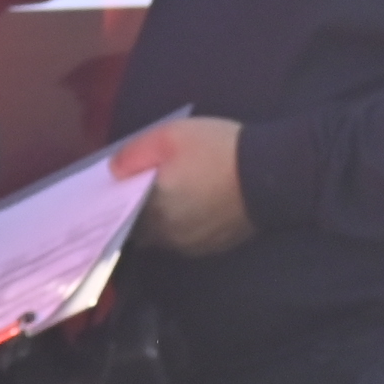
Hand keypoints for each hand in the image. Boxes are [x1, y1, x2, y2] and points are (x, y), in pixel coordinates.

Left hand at [117, 115, 255, 255]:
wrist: (270, 173)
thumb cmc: (216, 150)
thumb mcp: (170, 136)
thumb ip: (134, 154)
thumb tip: (112, 172)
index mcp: (151, 208)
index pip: (120, 212)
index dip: (118, 199)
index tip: (120, 185)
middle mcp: (166, 234)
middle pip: (140, 227)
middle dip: (138, 211)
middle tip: (146, 187)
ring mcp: (190, 245)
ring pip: (163, 236)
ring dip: (162, 220)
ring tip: (172, 196)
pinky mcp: (213, 247)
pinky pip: (186, 239)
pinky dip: (185, 225)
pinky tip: (195, 206)